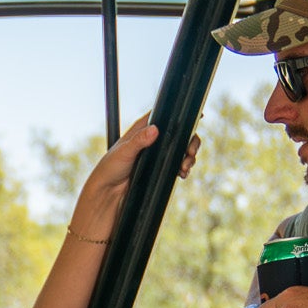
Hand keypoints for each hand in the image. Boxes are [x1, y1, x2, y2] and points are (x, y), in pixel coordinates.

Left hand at [71, 115, 203, 234]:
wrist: (108, 193)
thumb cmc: (110, 169)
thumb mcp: (124, 152)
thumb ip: (139, 141)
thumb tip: (155, 130)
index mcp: (142, 129)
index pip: (165, 116)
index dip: (181, 114)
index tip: (198, 116)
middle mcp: (152, 140)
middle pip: (179, 134)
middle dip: (190, 142)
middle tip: (190, 153)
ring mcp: (157, 155)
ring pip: (181, 150)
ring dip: (188, 157)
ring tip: (185, 167)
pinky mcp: (160, 169)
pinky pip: (177, 165)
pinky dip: (184, 168)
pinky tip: (183, 173)